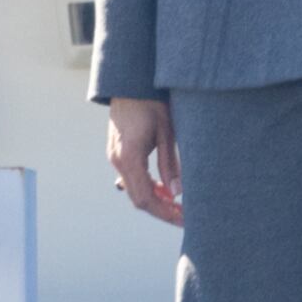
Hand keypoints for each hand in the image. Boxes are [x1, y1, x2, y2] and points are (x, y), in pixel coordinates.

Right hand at [107, 98, 182, 224]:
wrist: (131, 82)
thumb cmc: (151, 102)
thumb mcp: (166, 132)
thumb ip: (169, 163)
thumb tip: (176, 193)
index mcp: (129, 157)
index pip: (145, 199)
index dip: (164, 213)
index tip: (182, 219)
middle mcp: (118, 160)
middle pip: (138, 198)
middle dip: (162, 210)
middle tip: (185, 216)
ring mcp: (115, 157)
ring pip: (135, 189)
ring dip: (156, 199)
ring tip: (179, 203)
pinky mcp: (119, 153)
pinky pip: (132, 178)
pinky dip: (149, 186)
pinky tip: (165, 187)